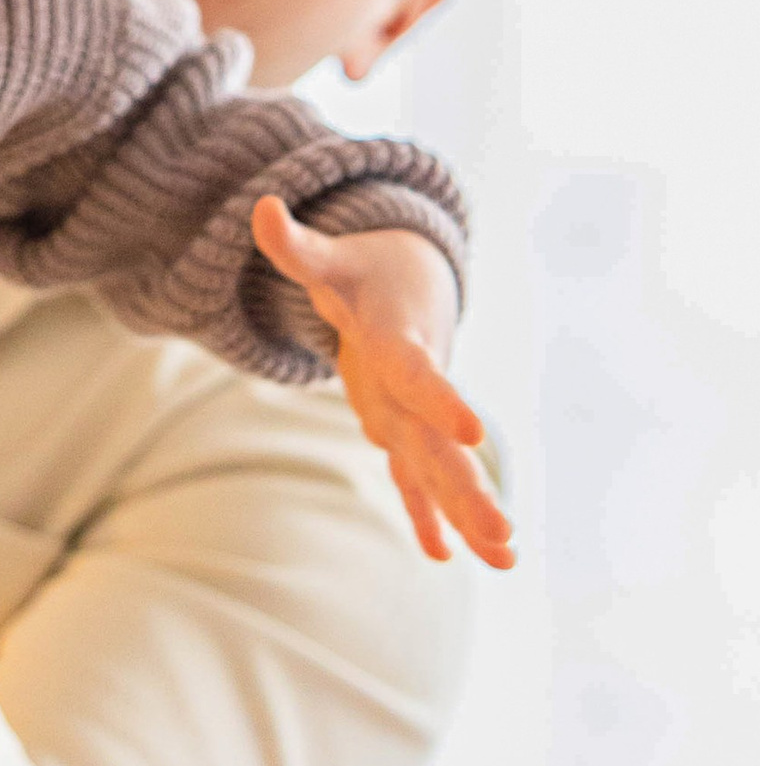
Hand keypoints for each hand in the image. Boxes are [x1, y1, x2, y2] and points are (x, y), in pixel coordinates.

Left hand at [252, 199, 512, 570]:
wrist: (410, 281)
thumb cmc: (365, 272)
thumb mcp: (329, 259)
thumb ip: (294, 245)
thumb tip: (260, 206)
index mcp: (398, 343)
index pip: (418, 375)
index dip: (440, 400)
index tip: (474, 435)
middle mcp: (412, 387)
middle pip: (439, 443)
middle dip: (468, 488)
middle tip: (503, 534)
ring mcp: (412, 415)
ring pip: (438, 470)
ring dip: (467, 513)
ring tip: (504, 559)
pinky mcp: (405, 431)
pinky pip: (416, 480)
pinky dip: (428, 515)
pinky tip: (447, 556)